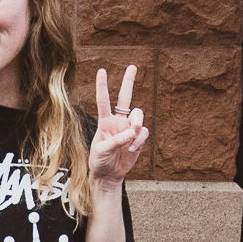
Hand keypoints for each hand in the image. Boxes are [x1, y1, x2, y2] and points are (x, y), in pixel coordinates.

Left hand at [90, 65, 148, 186]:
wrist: (109, 175)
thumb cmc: (99, 161)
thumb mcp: (101, 151)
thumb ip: (115, 140)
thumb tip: (132, 132)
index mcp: (104, 121)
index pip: (103, 100)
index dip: (102, 86)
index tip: (101, 71)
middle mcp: (117, 121)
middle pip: (125, 97)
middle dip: (129, 81)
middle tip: (132, 66)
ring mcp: (129, 128)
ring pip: (139, 115)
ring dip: (137, 124)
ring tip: (131, 139)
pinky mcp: (138, 137)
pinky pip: (143, 132)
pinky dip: (139, 140)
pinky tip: (131, 149)